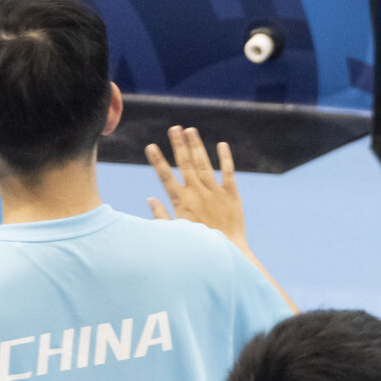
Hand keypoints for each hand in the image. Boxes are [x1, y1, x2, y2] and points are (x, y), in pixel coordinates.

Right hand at [146, 127, 250, 250]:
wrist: (228, 251)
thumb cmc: (199, 245)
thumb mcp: (176, 230)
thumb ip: (161, 214)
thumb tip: (149, 199)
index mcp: (181, 201)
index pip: (165, 177)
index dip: (158, 161)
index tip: (150, 146)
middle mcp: (197, 192)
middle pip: (185, 164)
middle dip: (178, 145)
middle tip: (174, 128)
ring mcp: (215, 192)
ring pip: (203, 163)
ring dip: (196, 146)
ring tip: (190, 130)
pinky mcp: (232, 195)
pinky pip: (228, 172)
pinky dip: (225, 158)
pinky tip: (221, 144)